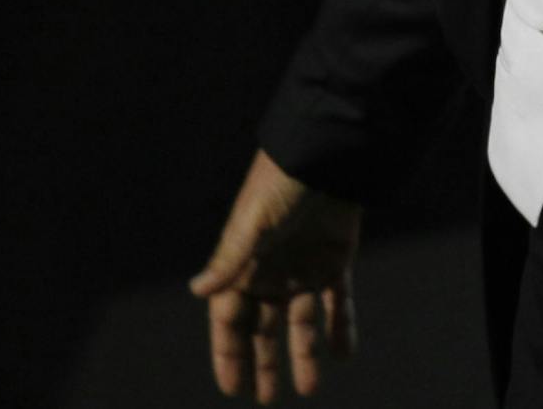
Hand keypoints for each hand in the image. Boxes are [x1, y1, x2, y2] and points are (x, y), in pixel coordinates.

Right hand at [189, 149, 362, 401]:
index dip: (229, 353)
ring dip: (304, 353)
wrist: (326, 157)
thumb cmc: (281, 185)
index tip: (233, 388)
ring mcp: (303, 268)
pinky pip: (337, 302)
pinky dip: (341, 327)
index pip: (230, 319)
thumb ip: (230, 259)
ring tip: (308, 388)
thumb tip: (199, 291)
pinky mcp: (335, 260)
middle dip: (263, 362)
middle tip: (267, 398)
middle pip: (263, 327)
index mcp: (244, 265)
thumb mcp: (253, 223)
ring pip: (302, 322)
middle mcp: (271, 271)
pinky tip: (343, 355)